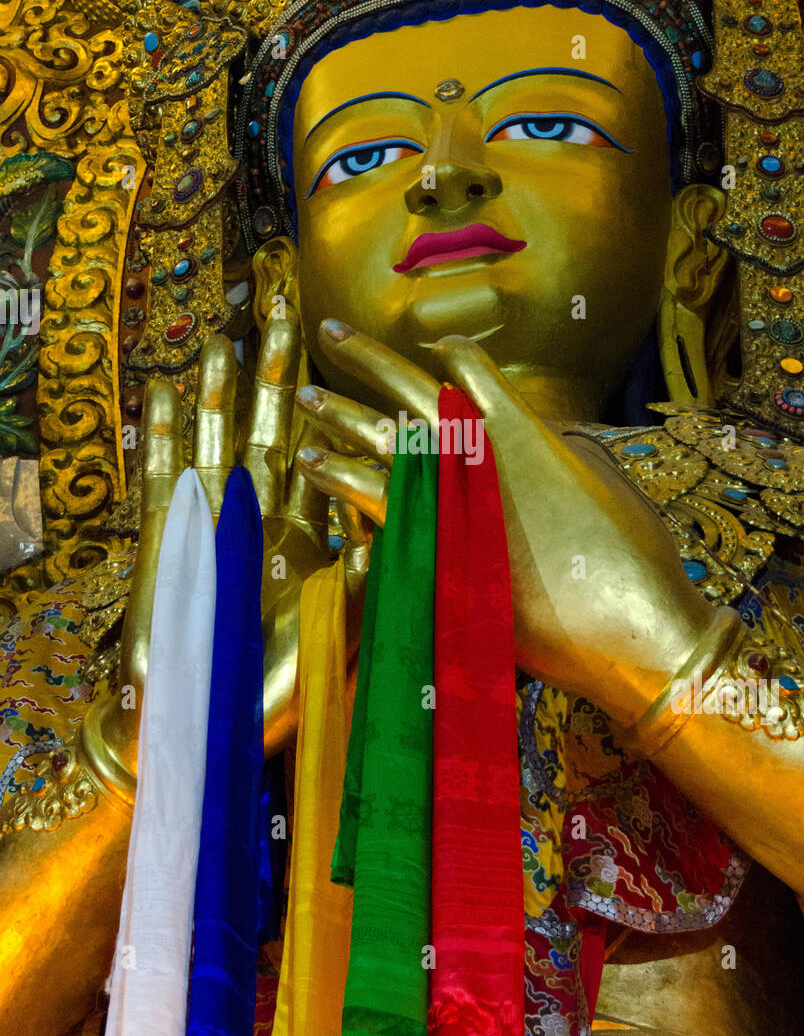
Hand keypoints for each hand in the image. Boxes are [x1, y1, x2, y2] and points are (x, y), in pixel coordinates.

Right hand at [96, 315, 369, 784]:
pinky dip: (163, 433)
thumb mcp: (343, 627)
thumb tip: (408, 528)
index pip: (330, 453)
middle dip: (282, 371)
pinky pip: (167, 475)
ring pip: (221, 436)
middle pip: (276, 426)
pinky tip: (164, 390)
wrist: (213, 723)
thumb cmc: (281, 683)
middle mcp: (265, 515)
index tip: (358, 360)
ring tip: (225, 335)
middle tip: (289, 311)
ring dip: (223, 388)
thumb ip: (371, 575)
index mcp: (312, 532)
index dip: (342, 406)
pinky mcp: (171, 538)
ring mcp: (215, 522)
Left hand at [294, 319, 720, 725]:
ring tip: (306, 397)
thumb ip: (567, 454)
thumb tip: (552, 443)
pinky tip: (314, 464)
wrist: (625, 620)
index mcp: (527, 429)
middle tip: (329, 329)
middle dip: (365, 355)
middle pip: (409, 387)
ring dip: (338, 414)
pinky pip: (372, 498)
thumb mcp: (606, 485)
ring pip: (378, 438)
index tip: (434, 347)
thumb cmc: (633, 560)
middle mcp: (480, 451)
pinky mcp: (434, 546)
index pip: (475, 372)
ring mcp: (452, 497)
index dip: (452, 353)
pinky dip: (341, 477)